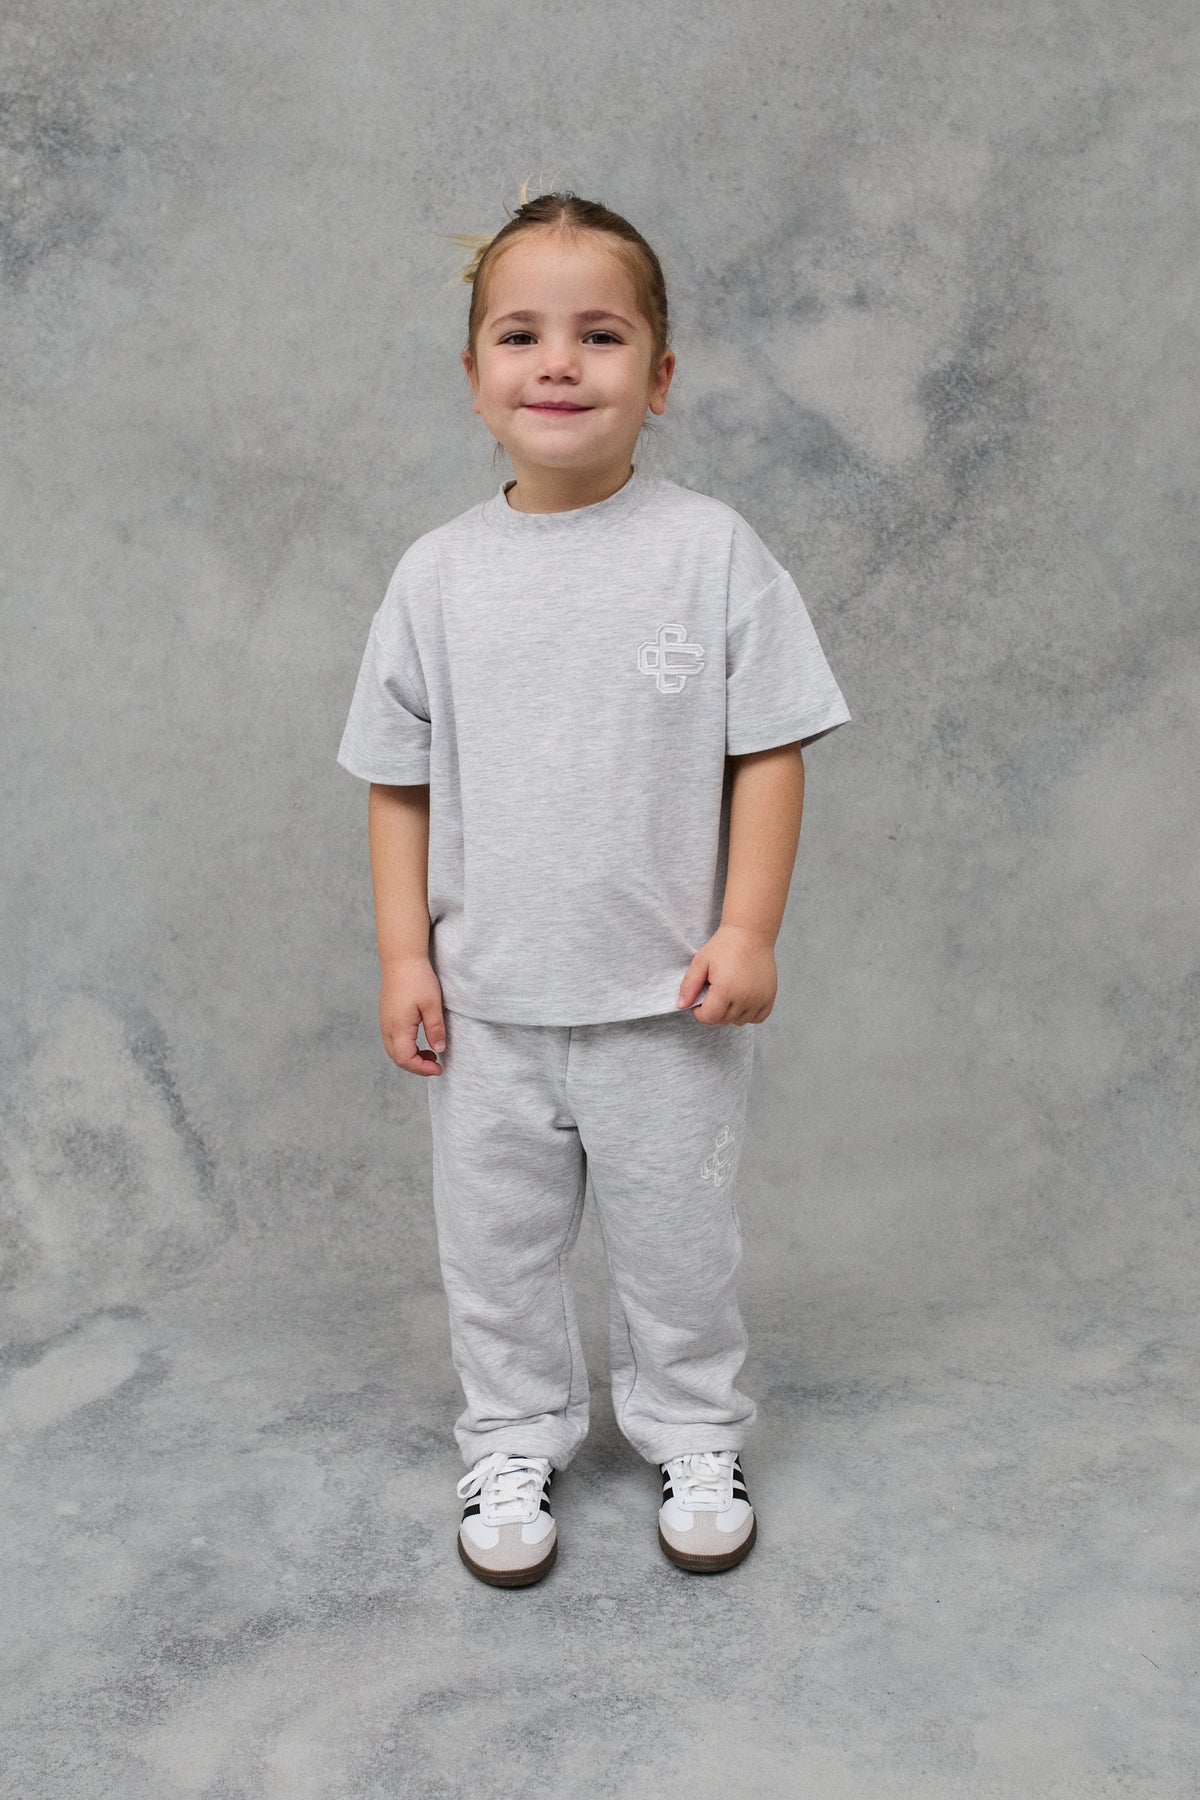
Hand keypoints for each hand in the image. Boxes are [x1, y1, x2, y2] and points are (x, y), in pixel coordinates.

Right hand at [379, 955, 447, 1074]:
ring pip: (393, 1050)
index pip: (406, 1059)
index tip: (439, 1069)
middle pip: (397, 1058)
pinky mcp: (386, 1015)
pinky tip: (420, 1040)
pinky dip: (405, 1047)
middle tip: (436, 1064)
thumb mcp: (432, 1005)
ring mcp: (384, 1021)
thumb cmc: (418, 979)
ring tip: (430, 1053)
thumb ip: (435, 1030)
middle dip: (416, 1066)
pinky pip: (392, 1039)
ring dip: (411, 1056)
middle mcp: (387, 1027)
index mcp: (398, 1027)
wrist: (402, 958)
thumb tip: (439, 1050)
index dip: (422, 1069)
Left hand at [676, 925, 776, 1025]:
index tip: (700, 999)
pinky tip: (743, 998)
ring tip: (729, 993)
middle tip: (714, 991)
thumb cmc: (724, 946)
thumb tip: (681, 1006)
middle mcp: (745, 998)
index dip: (700, 1012)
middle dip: (715, 1011)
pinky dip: (749, 1013)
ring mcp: (759, 999)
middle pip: (724, 1020)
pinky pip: (758, 1018)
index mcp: (726, 990)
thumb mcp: (700, 962)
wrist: (751, 933)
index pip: (709, 1018)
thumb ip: (689, 986)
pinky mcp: (769, 997)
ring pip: (740, 1021)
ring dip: (732, 1013)